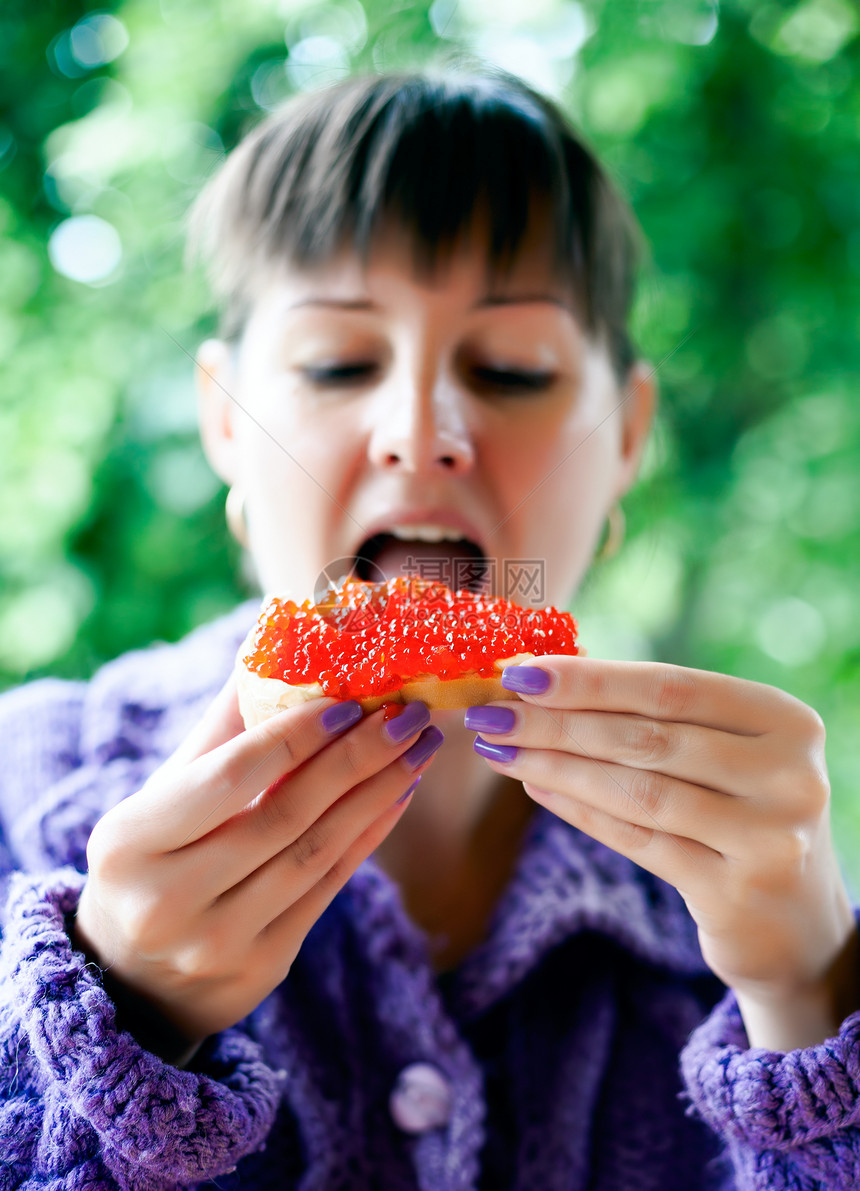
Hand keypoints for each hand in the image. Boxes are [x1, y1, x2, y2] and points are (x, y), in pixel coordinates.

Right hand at [73, 678, 441, 1056]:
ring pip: (315, 853)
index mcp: (130, 841)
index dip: (293, 738)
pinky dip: (367, 835)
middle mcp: (166, 899)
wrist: (134, 977)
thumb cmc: (153, 859)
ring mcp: (215, 942)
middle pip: (283, 815)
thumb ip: (219, 732)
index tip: (349, 702)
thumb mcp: (162, 795)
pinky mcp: (259, 967)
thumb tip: (274, 650)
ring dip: (377, 793)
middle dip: (356, 759)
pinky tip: (397, 794)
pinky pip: (327, 888)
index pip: (227, 777)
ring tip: (418, 749)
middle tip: (408, 715)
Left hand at [465, 659, 857, 1045]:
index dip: (590, 679)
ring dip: (555, 767)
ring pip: (637, 791)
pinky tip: (535, 788)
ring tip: (498, 750)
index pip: (671, 687)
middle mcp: (790, 775)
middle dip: (556, 722)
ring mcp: (769, 839)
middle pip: (647, 738)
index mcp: (787, 720)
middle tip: (491, 712)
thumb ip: (658, 717)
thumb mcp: (727, 754)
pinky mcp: (736, 894)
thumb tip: (543, 680)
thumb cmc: (744, 815)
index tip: (521, 672)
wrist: (799, 925)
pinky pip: (638, 842)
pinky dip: (579, 811)